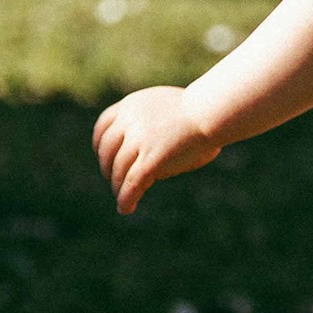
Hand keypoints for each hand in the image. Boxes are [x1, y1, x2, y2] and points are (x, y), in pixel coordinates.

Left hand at [93, 85, 220, 215]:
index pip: (103, 125)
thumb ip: (152, 125)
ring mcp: (139, 140)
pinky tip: (126, 208)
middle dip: (108, 167)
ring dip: (118, 187)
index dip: (100, 144)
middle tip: (115, 179)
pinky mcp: (151, 159)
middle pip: (107, 150)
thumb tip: (151, 148)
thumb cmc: (202, 110)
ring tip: (123, 199)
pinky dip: (126, 198)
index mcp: (132, 104)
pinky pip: (132, 184)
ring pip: (119, 170)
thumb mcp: (167, 109)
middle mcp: (129, 120)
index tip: (103, 155)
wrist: (212, 110)